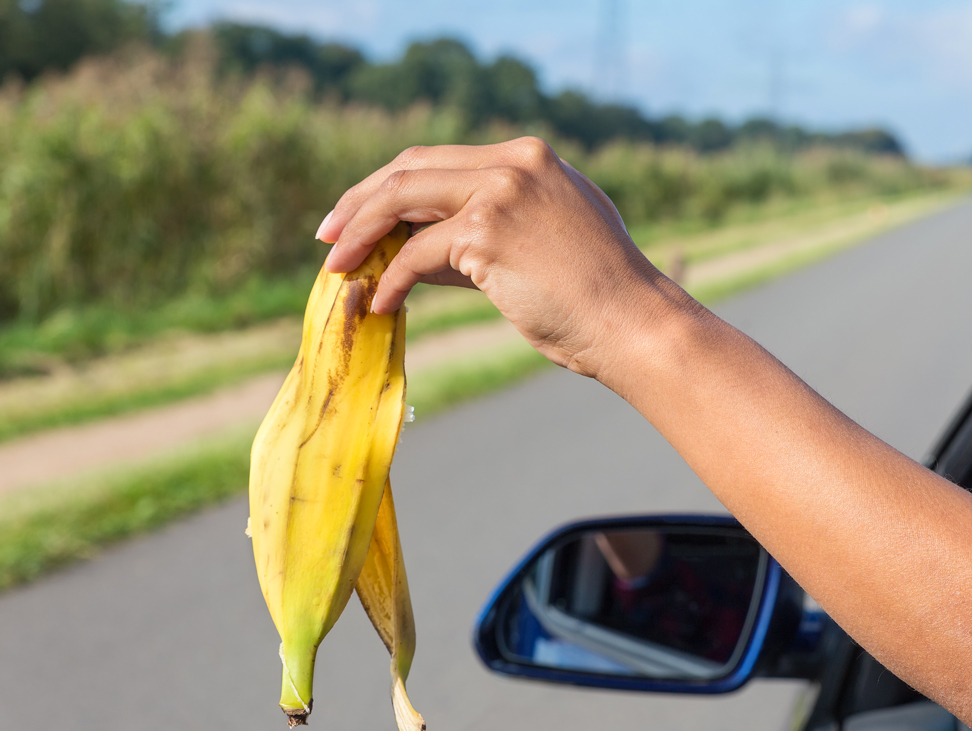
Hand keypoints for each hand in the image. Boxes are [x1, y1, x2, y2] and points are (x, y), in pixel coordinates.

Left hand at [318, 137, 697, 379]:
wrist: (634, 323)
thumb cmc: (594, 297)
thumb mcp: (542, 243)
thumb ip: (484, 232)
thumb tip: (412, 250)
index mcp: (529, 157)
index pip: (437, 160)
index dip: (388, 187)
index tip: (357, 216)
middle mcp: (514, 162)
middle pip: (410, 168)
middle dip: (359, 202)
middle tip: (328, 236)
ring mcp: (501, 192)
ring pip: (402, 200)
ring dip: (360, 235)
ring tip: (336, 267)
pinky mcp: (488, 232)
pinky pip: (416, 254)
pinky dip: (390, 279)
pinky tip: (380, 302)